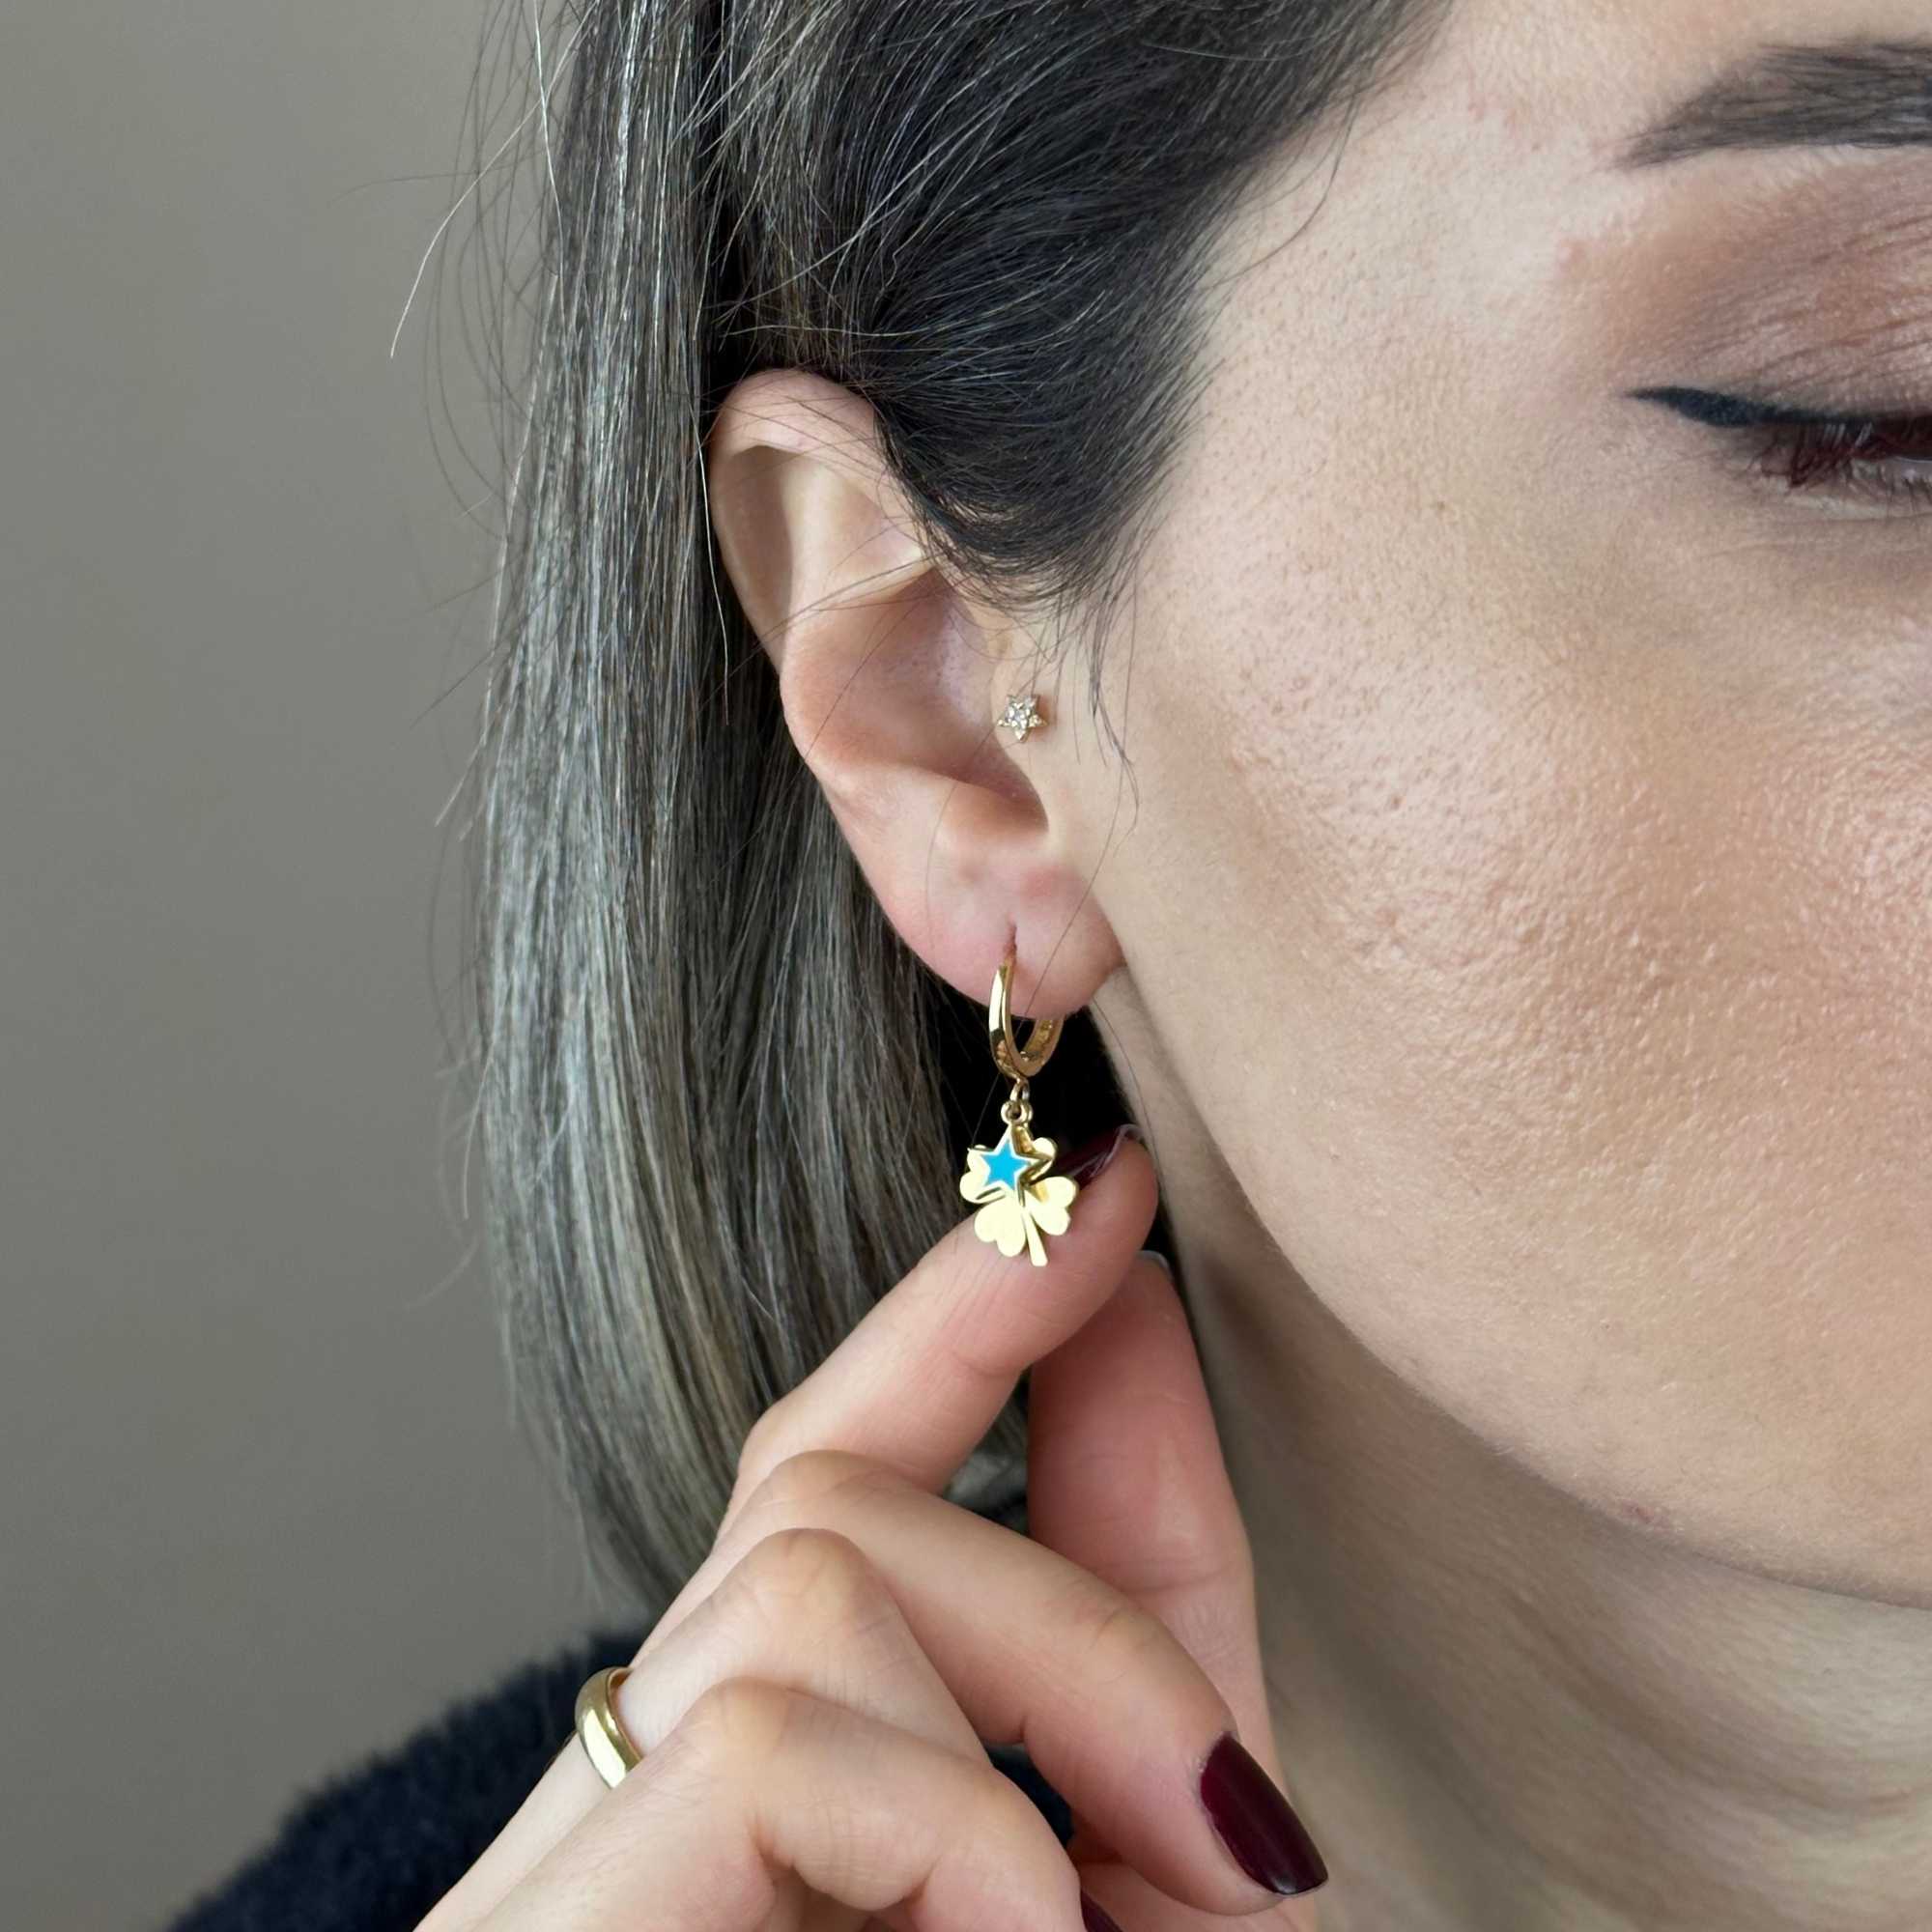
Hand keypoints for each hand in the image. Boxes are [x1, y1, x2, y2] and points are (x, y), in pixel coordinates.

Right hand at [416, 1125, 1327, 1931]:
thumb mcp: (1116, 1821)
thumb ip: (1123, 1574)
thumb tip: (1133, 1295)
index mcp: (786, 1726)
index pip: (834, 1437)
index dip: (956, 1294)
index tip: (1101, 1177)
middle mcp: (661, 1737)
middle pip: (835, 1499)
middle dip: (1072, 1620)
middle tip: (1225, 1846)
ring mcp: (604, 1819)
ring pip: (826, 1579)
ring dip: (1030, 1741)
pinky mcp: (587, 1896)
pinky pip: (797, 1741)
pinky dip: (964, 1853)